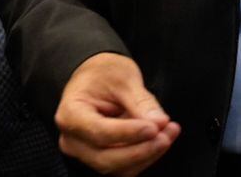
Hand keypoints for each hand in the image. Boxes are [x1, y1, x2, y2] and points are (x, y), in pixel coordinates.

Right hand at [56, 53, 177, 174]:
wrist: (95, 76)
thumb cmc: (104, 73)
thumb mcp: (124, 78)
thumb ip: (141, 102)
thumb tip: (160, 123)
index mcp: (71, 114)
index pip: (99, 133)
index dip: (128, 134)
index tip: (154, 127)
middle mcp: (72, 139)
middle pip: (106, 158)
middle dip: (141, 150)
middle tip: (166, 134)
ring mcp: (85, 152)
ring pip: (117, 167)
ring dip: (147, 154)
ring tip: (169, 132)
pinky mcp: (101, 157)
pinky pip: (124, 167)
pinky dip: (145, 156)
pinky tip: (162, 138)